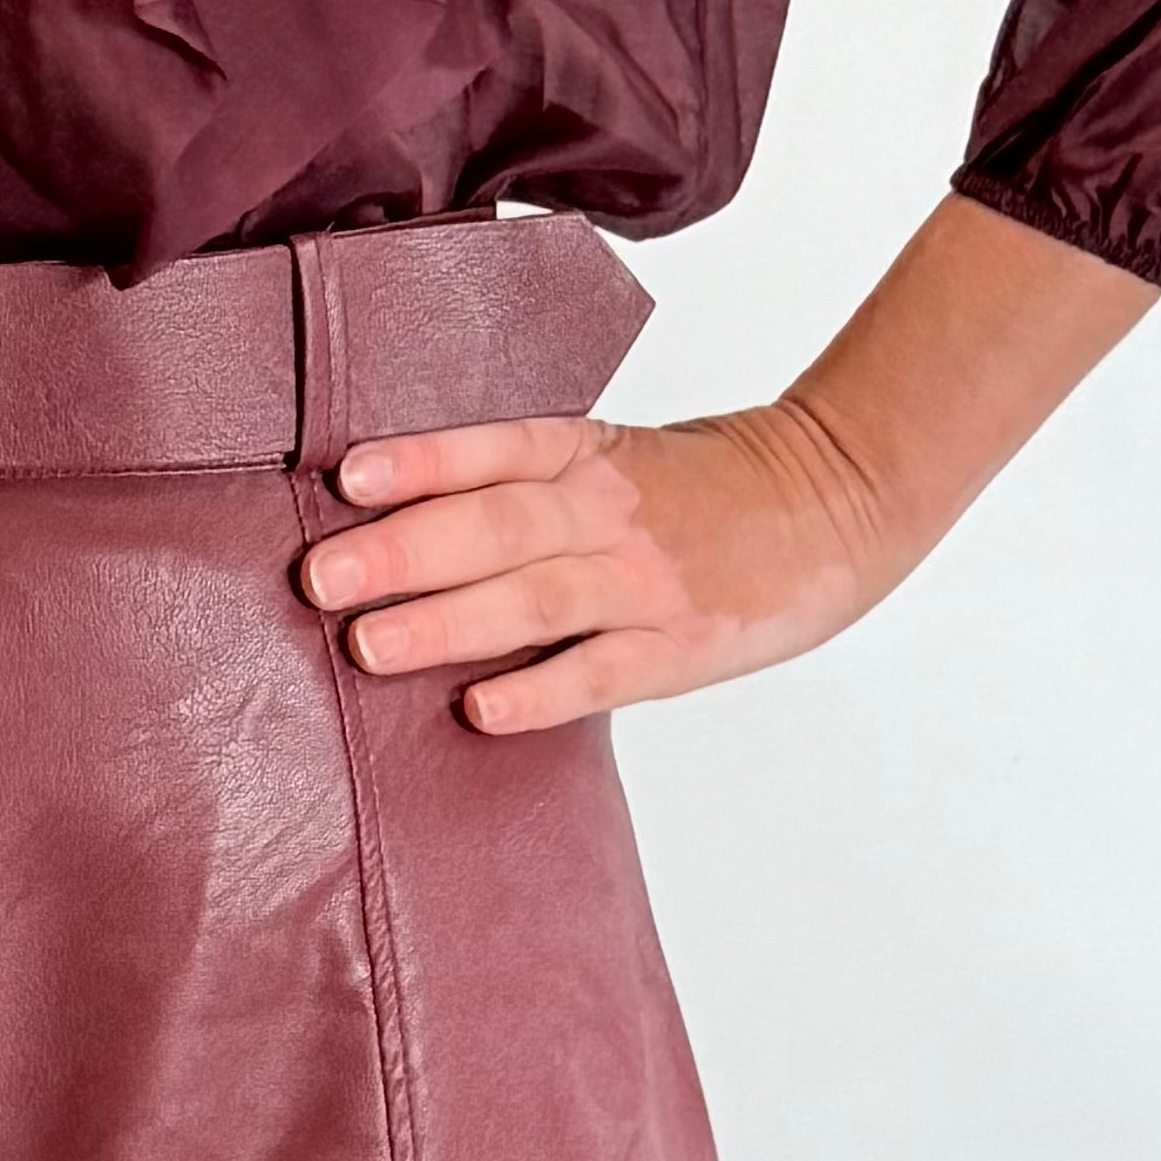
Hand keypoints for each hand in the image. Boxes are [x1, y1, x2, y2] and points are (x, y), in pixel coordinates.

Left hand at [302, 401, 903, 730]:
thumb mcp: (616, 457)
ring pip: (535, 597)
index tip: (346, 478)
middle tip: (321, 579)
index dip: (422, 461)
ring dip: (447, 622)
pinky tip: (479, 711)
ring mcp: (645, 580)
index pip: (495, 448)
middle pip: (497, 524)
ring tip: (367, 646)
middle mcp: (609, 510)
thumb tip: (391, 521)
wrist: (839, 498)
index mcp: (588, 453)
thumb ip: (523, 484)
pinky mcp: (680, 646)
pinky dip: (539, 692)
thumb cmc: (704, 487)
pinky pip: (599, 673)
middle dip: (403, 551)